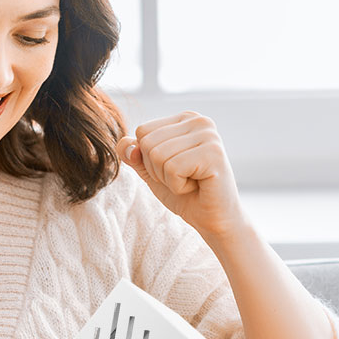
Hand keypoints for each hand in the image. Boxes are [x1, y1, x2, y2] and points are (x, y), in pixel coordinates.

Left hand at [116, 111, 248, 242]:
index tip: (174, 169)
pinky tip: (197, 186)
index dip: (149, 159)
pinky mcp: (214, 154)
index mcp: (185, 119)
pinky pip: (172, 168)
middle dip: (157, 170)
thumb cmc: (186, 194)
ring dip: (168, 179)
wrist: (213, 219)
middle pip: (147, 142)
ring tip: (191, 182)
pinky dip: (178, 186)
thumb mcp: (151, 171)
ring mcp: (209, 135)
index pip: (142, 131)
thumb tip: (124, 144)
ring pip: (157, 155)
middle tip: (183, 178)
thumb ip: (134, 155)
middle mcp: (199, 121)